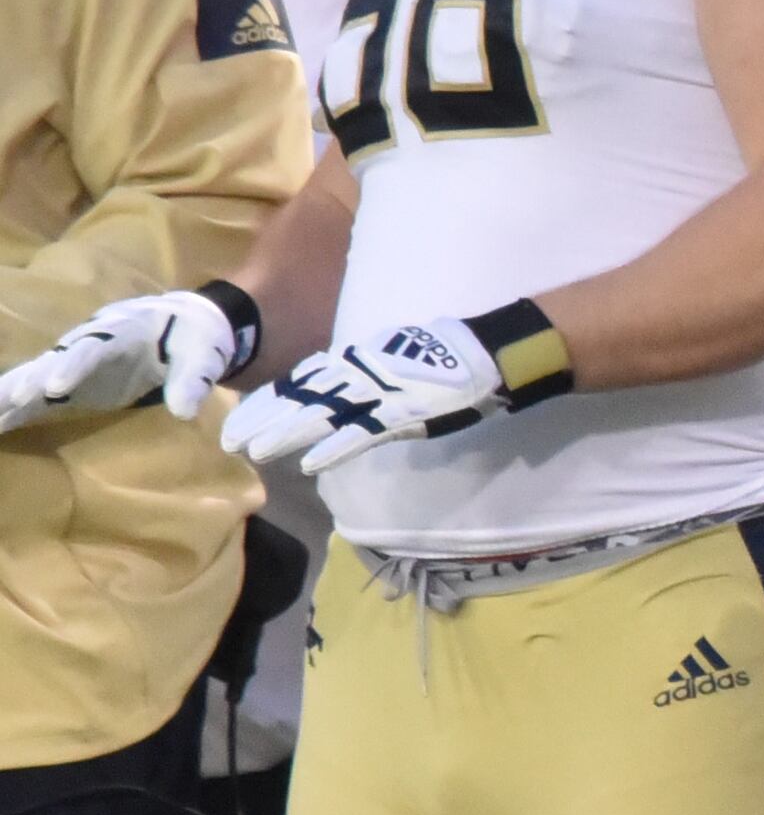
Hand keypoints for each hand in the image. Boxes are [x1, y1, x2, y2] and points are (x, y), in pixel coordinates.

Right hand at [0, 290, 246, 433]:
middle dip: (27, 381)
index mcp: (121, 331)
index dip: (73, 366)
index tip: (54, 388)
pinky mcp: (70, 383)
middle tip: (5, 401)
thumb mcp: (203, 355)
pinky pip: (36, 396)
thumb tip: (184, 410)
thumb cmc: (193, 337)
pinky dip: (13, 408)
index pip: (93, 347)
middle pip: (52, 360)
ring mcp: (75, 363)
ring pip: (35, 377)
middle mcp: (88, 343)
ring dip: (9, 395)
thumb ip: (193, 379)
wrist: (182, 327)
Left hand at [222, 318, 523, 471]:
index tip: (238, 418)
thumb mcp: (392, 360)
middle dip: (263, 419)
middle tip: (228, 441)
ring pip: (323, 414)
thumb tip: (336, 391)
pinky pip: (363, 433)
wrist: (486, 350)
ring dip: (286, 434)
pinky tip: (310, 464)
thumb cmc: (445, 356)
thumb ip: (363, 374)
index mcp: (357, 361)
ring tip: (254, 452)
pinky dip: (336, 448)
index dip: (268, 401)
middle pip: (301, 398)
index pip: (302, 382)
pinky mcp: (402, 412)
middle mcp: (360, 374)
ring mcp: (380, 393)